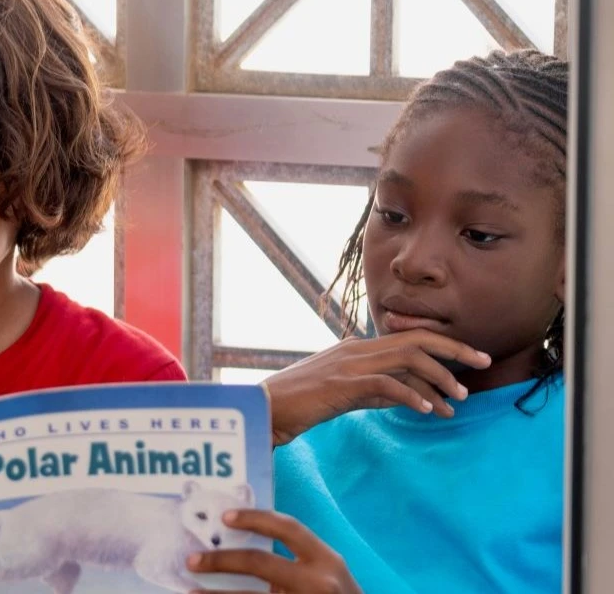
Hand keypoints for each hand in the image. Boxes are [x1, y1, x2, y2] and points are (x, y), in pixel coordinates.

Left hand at [186, 510, 357, 593]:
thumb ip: (297, 560)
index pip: (288, 528)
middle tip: (192, 560)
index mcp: (327, 560)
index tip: (225, 516)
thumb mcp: (327, 575)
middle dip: (220, 560)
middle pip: (258, 563)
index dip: (255, 518)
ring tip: (190, 592)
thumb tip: (239, 547)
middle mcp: (318, 582)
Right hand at [263, 330, 490, 444]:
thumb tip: (410, 396)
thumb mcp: (343, 392)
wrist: (263, 408)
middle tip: (485, 362)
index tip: (472, 358)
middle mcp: (357, 349)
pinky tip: (426, 410)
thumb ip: (375, 389)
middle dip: (455, 350)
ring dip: (440, 378)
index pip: (410, 338)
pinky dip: (411, 396)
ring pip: (408, 359)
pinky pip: (386, 385)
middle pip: (417, 340)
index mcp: (357, 347)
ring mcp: (349, 365)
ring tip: (459, 398)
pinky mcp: (342, 384)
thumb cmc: (298, 403)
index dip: (446, 346)